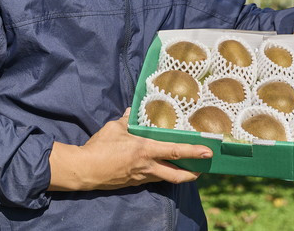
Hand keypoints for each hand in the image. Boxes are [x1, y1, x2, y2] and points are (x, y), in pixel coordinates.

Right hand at [48, 109, 212, 190]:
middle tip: (202, 167)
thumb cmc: (100, 147)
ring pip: (166, 178)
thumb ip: (127, 119)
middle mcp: (147, 166)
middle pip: (177, 174)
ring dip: (178, 174)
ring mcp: (141, 177)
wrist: (85, 170)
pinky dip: (161, 174)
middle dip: (192, 173)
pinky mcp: (134, 183)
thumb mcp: (115, 128)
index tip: (208, 152)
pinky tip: (161, 167)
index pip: (175, 151)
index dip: (193, 152)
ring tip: (186, 167)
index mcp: (145, 150)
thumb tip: (133, 110)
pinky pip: (153, 179)